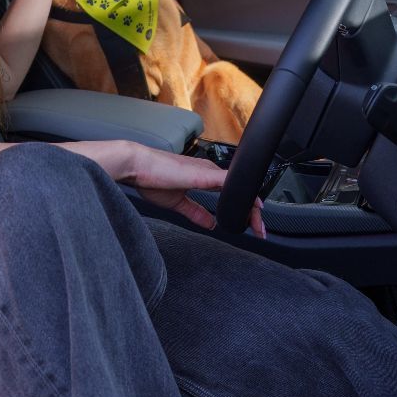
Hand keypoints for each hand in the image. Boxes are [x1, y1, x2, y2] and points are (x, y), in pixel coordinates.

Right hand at [123, 144, 265, 237]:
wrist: (136, 165)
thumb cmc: (151, 178)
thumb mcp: (177, 203)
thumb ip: (195, 212)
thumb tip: (210, 224)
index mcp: (203, 176)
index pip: (231, 192)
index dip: (243, 209)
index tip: (249, 226)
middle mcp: (209, 171)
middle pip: (240, 190)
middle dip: (253, 212)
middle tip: (261, 231)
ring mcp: (208, 171)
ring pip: (239, 187)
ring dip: (252, 207)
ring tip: (259, 225)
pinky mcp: (203, 174)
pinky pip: (231, 182)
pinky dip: (244, 192)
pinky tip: (253, 204)